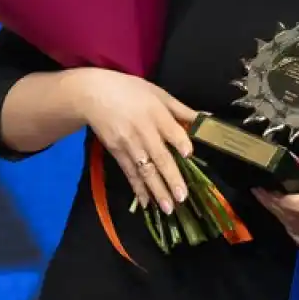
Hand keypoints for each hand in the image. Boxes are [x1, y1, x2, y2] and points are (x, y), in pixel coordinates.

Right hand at [69, 68, 197, 213]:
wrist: (93, 95)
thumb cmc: (131, 91)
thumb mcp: (157, 93)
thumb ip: (181, 109)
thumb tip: (205, 118)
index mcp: (156, 113)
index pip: (170, 130)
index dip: (180, 142)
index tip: (189, 155)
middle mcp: (143, 131)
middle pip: (159, 156)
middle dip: (171, 178)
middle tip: (182, 197)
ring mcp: (129, 144)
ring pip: (145, 170)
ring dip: (157, 190)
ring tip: (168, 208)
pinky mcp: (117, 153)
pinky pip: (130, 173)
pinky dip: (138, 189)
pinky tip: (147, 203)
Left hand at [252, 160, 298, 248]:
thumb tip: (292, 160)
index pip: (292, 204)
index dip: (274, 197)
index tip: (260, 185)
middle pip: (284, 214)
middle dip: (268, 201)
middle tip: (256, 188)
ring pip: (286, 223)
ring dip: (273, 210)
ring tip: (264, 196)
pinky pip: (292, 231)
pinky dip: (283, 220)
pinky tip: (277, 211)